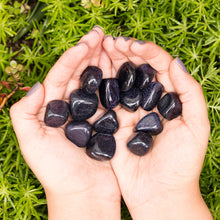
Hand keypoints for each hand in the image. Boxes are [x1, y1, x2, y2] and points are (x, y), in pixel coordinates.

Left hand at [10, 27, 120, 219]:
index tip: (86, 42)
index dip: (72, 57)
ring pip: (96, 82)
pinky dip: (116, 82)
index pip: (61, 75)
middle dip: (89, 53)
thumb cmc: (57, 173)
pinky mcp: (107, 121)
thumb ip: (25, 113)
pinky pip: (110, 97)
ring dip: (103, 63)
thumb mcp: (32, 144)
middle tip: (102, 34)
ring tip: (113, 45)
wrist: (85, 195)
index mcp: (53, 109)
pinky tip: (122, 69)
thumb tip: (37, 86)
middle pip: (79, 74)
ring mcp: (90, 113)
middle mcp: (71, 108)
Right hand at [102, 36, 212, 218]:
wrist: (158, 194)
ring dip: (110, 64)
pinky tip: (92, 74)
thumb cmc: (181, 165)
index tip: (131, 44)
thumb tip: (176, 62)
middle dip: (125, 53)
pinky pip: (107, 101)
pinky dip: (100, 86)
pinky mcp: (115, 123)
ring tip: (99, 50)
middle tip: (110, 41)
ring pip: (120, 81)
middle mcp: (149, 101)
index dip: (146, 52)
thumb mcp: (197, 128)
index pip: (159, 66)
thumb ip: (189, 94)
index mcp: (169, 99)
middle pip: (137, 70)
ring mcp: (130, 111)